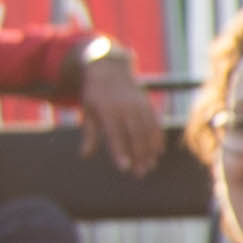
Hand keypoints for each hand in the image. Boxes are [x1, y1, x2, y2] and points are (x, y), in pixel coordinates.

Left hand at [76, 49, 169, 176]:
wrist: (109, 69)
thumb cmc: (95, 94)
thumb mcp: (88, 111)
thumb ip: (90, 134)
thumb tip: (85, 155)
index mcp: (107, 109)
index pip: (115, 134)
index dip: (120, 151)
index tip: (124, 168)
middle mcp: (126, 107)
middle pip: (135, 135)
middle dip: (139, 155)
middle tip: (140, 174)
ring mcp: (139, 105)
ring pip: (148, 131)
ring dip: (150, 150)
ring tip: (150, 167)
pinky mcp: (148, 104)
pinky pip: (156, 123)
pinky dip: (158, 138)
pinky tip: (158, 152)